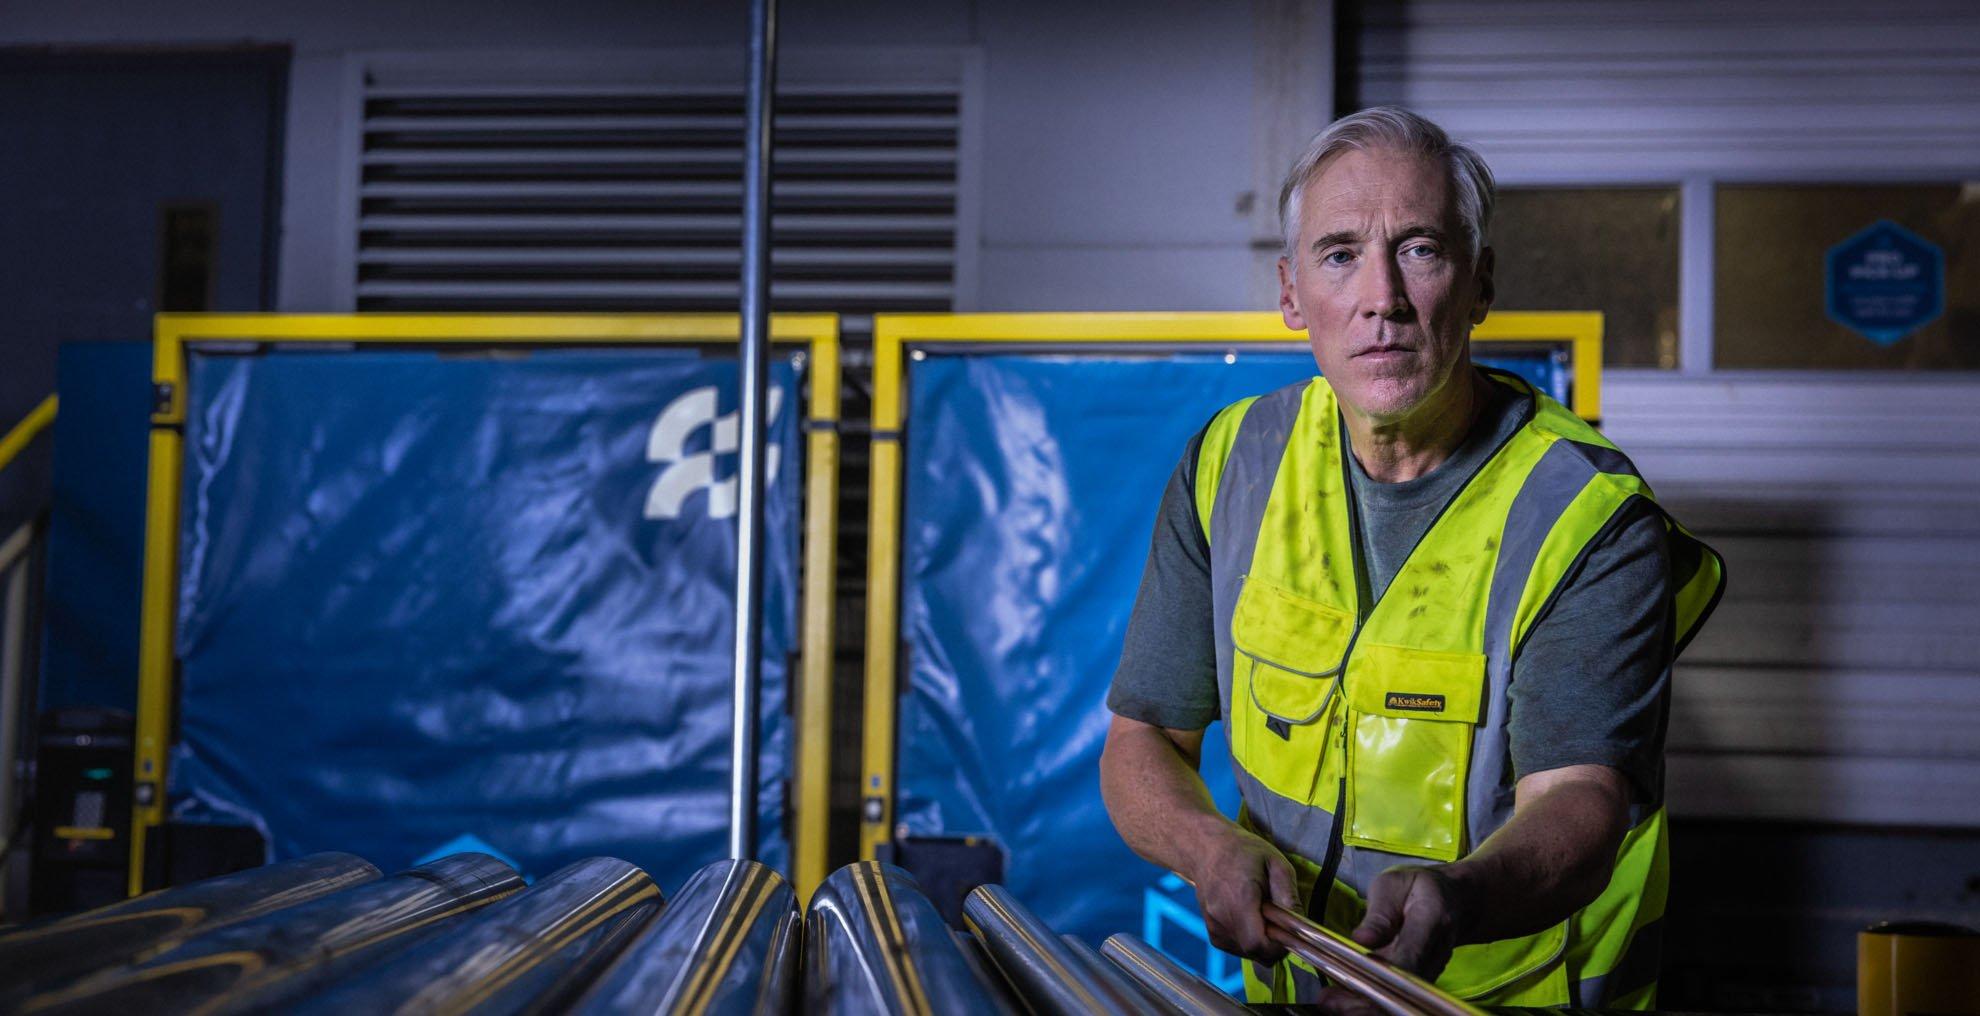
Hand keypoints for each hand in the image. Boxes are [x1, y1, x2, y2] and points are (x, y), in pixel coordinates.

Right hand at [1185, 824, 1298, 963]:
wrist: (1207, 848)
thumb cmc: (1243, 852)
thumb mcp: (1276, 863)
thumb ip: (1288, 894)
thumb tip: (1298, 924)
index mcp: (1239, 899)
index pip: (1257, 943)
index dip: (1278, 947)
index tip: (1289, 935)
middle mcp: (1221, 916)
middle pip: (1253, 952)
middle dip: (1273, 946)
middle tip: (1280, 924)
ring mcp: (1214, 926)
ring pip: (1246, 953)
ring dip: (1262, 943)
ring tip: (1263, 916)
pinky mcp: (1212, 932)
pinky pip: (1236, 948)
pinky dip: (1249, 941)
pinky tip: (1251, 919)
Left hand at [1315, 865, 1469, 1013]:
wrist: (1453, 900)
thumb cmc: (1415, 888)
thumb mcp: (1393, 885)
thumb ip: (1379, 914)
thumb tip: (1361, 939)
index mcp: (1432, 919)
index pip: (1410, 954)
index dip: (1383, 972)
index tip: (1350, 976)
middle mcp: (1437, 952)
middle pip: (1406, 984)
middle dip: (1368, 998)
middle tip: (1330, 1000)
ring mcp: (1433, 970)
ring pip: (1402, 996)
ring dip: (1365, 1004)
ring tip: (1331, 1002)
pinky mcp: (1423, 981)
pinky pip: (1399, 995)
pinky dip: (1371, 1001)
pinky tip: (1343, 1001)